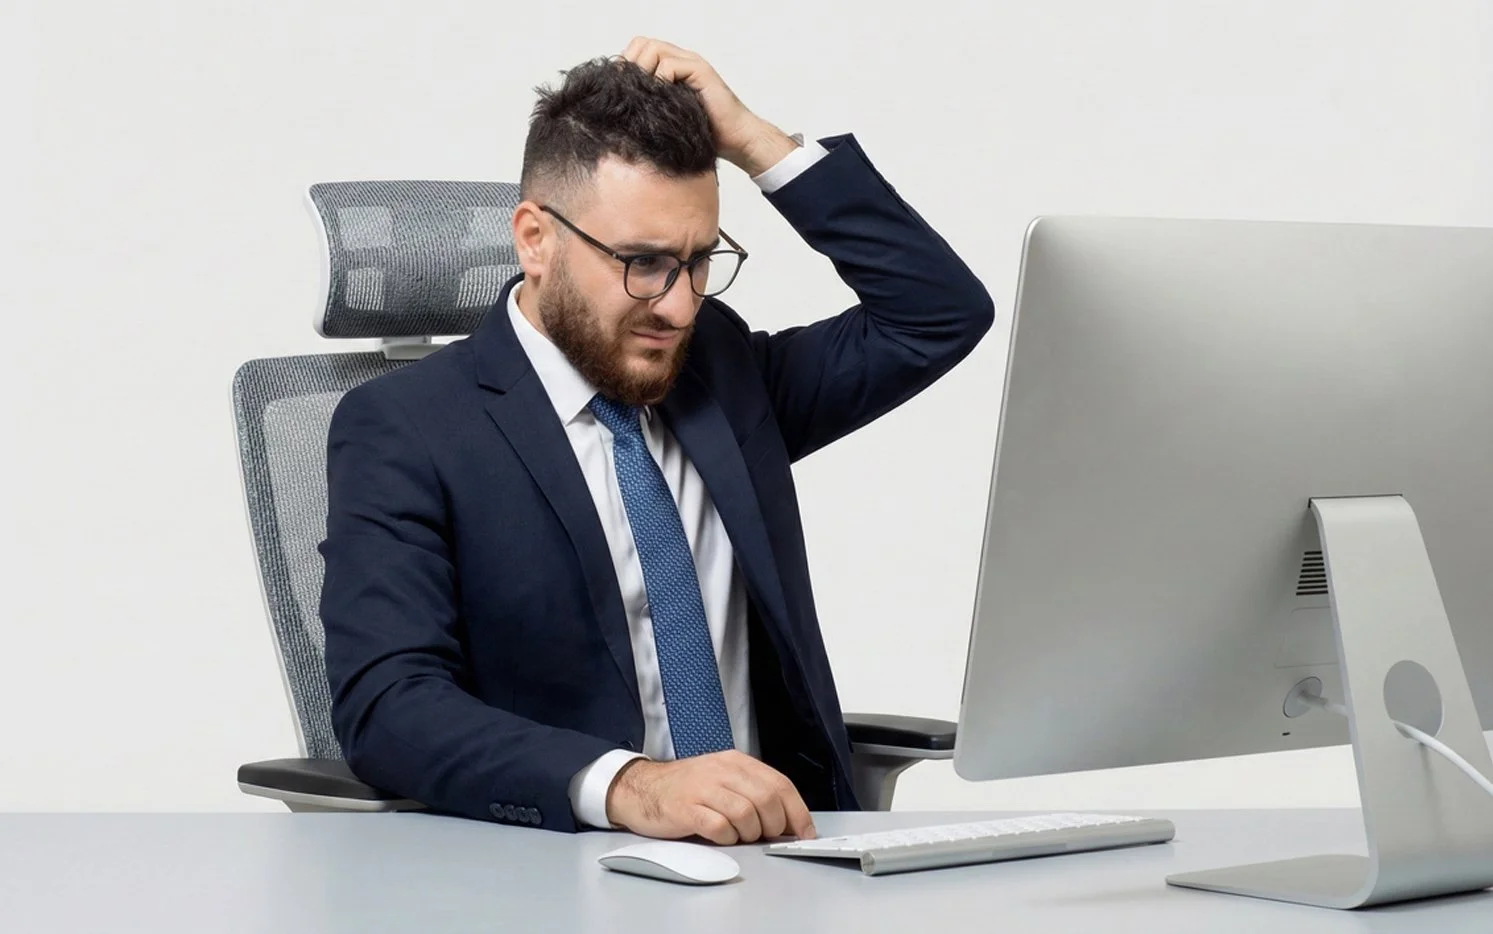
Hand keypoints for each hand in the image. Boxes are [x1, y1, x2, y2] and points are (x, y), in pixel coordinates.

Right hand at [605, 750, 816, 844]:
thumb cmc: (686, 789)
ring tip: (738, 835)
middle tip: (765, 836)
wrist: (641, 788)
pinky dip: (727, 837)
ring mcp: (702, 788)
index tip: (805, 832)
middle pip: (766, 799)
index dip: (797, 811)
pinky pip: (719, 827)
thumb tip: (788, 821)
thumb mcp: (722, 780)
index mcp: (736, 761)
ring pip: (746, 814)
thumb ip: (752, 793)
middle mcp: (721, 770)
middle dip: (774, 825)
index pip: (779, 783)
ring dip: (749, 833)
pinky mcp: (686, 809)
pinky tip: (720, 836)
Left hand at [620, 37, 798, 176]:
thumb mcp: (666, 117)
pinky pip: (670, 65)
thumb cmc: (703, 133)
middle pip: (642, 43)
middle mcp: (681, 60)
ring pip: (653, 49)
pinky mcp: (701, 71)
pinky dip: (660, 80)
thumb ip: (647, 104)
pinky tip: (661, 101)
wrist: (735, 140)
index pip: (638, 49)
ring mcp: (692, 63)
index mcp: (671, 68)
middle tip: (628, 93)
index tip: (618, 91)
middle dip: (630, 66)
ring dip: (643, 71)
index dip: (625, 66)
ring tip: (644, 96)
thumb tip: (616, 106)